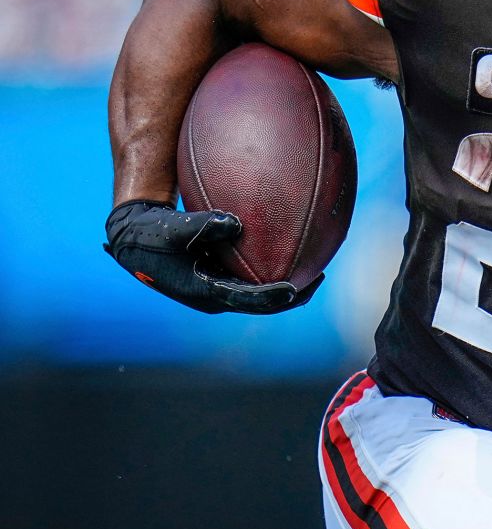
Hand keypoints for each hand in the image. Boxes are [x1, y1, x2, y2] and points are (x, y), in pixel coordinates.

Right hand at [104, 200, 317, 314]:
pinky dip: (274, 275)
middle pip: (261, 305)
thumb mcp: (172, 228)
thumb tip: (237, 224)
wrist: (135, 239)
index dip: (270, 297)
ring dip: (287, 289)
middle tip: (318, 279)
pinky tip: (294, 256)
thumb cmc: (152, 234)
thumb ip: (203, 225)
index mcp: (204, 290)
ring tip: (316, 271)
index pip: (245, 300)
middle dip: (291, 297)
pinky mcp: (220, 280)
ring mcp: (218, 291)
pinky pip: (253, 282)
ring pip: (259, 296)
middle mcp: (214, 297)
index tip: (293, 289)